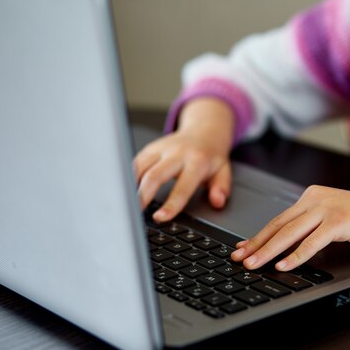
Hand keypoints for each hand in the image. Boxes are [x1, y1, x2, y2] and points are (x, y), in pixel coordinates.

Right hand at [133, 98, 234, 221]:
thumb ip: (222, 188)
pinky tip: (125, 192)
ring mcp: (161, 149)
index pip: (183, 186)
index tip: (160, 218)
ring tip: (126, 206)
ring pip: (140, 168)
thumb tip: (217, 201)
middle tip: (134, 215)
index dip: (171, 204)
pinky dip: (128, 178)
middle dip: (142, 196)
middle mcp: (177, 153)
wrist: (203, 132)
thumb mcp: (224, 171)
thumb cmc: (211, 156)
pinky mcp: (150, 148)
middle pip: (154, 176)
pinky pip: (135, 163)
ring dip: (131, 188)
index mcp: (197, 162)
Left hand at [231, 185, 349, 270]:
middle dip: (256, 244)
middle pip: (279, 225)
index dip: (258, 235)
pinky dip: (295, 256)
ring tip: (253, 265)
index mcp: (311, 195)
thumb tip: (286, 243)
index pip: (279, 219)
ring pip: (289, 233)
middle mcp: (315, 198)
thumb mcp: (333, 218)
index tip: (242, 247)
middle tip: (238, 258)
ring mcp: (327, 208)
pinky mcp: (339, 222)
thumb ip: (311, 225)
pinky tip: (283, 265)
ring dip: (268, 251)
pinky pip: (311, 242)